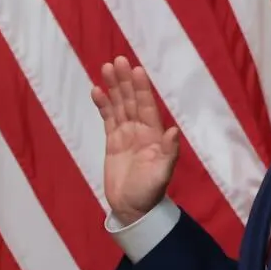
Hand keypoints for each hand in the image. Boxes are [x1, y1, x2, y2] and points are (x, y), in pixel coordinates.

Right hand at [91, 56, 179, 225]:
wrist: (133, 208)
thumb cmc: (150, 193)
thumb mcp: (162, 174)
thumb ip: (169, 153)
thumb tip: (173, 131)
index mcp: (154, 135)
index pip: (146, 106)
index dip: (141, 88)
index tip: (136, 70)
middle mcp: (140, 130)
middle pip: (131, 100)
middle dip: (125, 81)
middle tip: (117, 60)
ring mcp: (126, 134)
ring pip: (119, 105)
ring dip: (113, 87)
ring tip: (105, 68)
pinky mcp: (113, 142)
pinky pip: (107, 118)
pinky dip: (103, 105)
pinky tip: (96, 90)